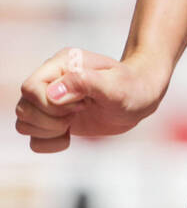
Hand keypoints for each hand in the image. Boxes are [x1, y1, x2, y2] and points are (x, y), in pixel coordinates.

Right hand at [16, 48, 169, 152]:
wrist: (140, 97)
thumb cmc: (131, 87)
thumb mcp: (115, 85)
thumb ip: (84, 83)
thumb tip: (53, 94)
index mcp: (61, 65)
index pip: (31, 88)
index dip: (51, 105)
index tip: (81, 104)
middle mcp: (50, 81)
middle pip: (24, 108)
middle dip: (51, 120)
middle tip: (80, 112)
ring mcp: (49, 101)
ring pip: (24, 123)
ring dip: (49, 131)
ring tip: (74, 121)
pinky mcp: (53, 120)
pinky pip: (33, 139)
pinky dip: (49, 143)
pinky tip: (69, 135)